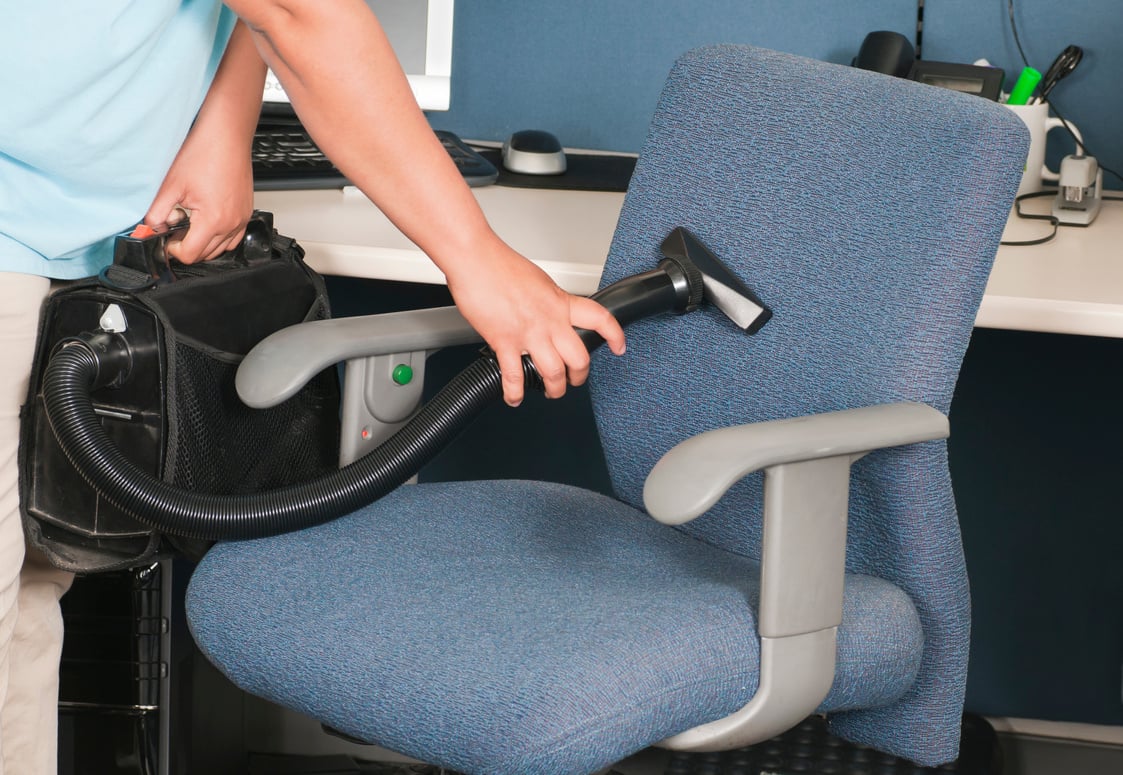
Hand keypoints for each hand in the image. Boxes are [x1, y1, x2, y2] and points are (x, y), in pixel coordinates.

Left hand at [143, 112, 253, 263]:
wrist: (226, 136)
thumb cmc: (203, 154)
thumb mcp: (170, 186)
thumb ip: (156, 213)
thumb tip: (152, 229)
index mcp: (213, 220)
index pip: (190, 254)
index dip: (172, 250)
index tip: (166, 238)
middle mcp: (231, 224)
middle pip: (205, 255)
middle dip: (186, 245)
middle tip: (174, 227)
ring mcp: (241, 219)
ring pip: (220, 249)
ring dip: (203, 242)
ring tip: (191, 222)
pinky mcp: (246, 213)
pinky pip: (233, 238)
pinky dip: (219, 237)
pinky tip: (207, 222)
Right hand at [445, 242, 625, 406]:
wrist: (476, 259)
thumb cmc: (500, 264)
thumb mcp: (538, 280)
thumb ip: (548, 300)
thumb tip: (550, 310)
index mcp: (560, 302)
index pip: (600, 318)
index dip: (615, 335)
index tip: (619, 346)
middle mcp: (549, 320)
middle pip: (579, 358)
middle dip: (579, 376)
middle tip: (575, 379)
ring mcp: (529, 333)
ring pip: (554, 373)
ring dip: (554, 389)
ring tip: (550, 391)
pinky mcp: (505, 342)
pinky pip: (514, 376)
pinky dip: (515, 392)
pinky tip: (514, 397)